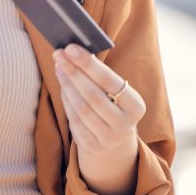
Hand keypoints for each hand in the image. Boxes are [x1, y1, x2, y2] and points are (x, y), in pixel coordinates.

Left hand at [52, 43, 145, 157]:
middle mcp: (125, 125)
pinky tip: (63, 86)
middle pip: (92, 95)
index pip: (109, 81)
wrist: (115, 138)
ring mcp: (108, 138)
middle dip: (73, 72)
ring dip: (66, 85)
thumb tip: (74, 52)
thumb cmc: (114, 103)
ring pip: (80, 108)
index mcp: (136, 106)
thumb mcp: (116, 92)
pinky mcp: (92, 146)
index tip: (70, 48)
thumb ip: (101, 75)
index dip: (88, 64)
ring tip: (59, 67)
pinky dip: (65, 100)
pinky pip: (73, 119)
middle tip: (59, 54)